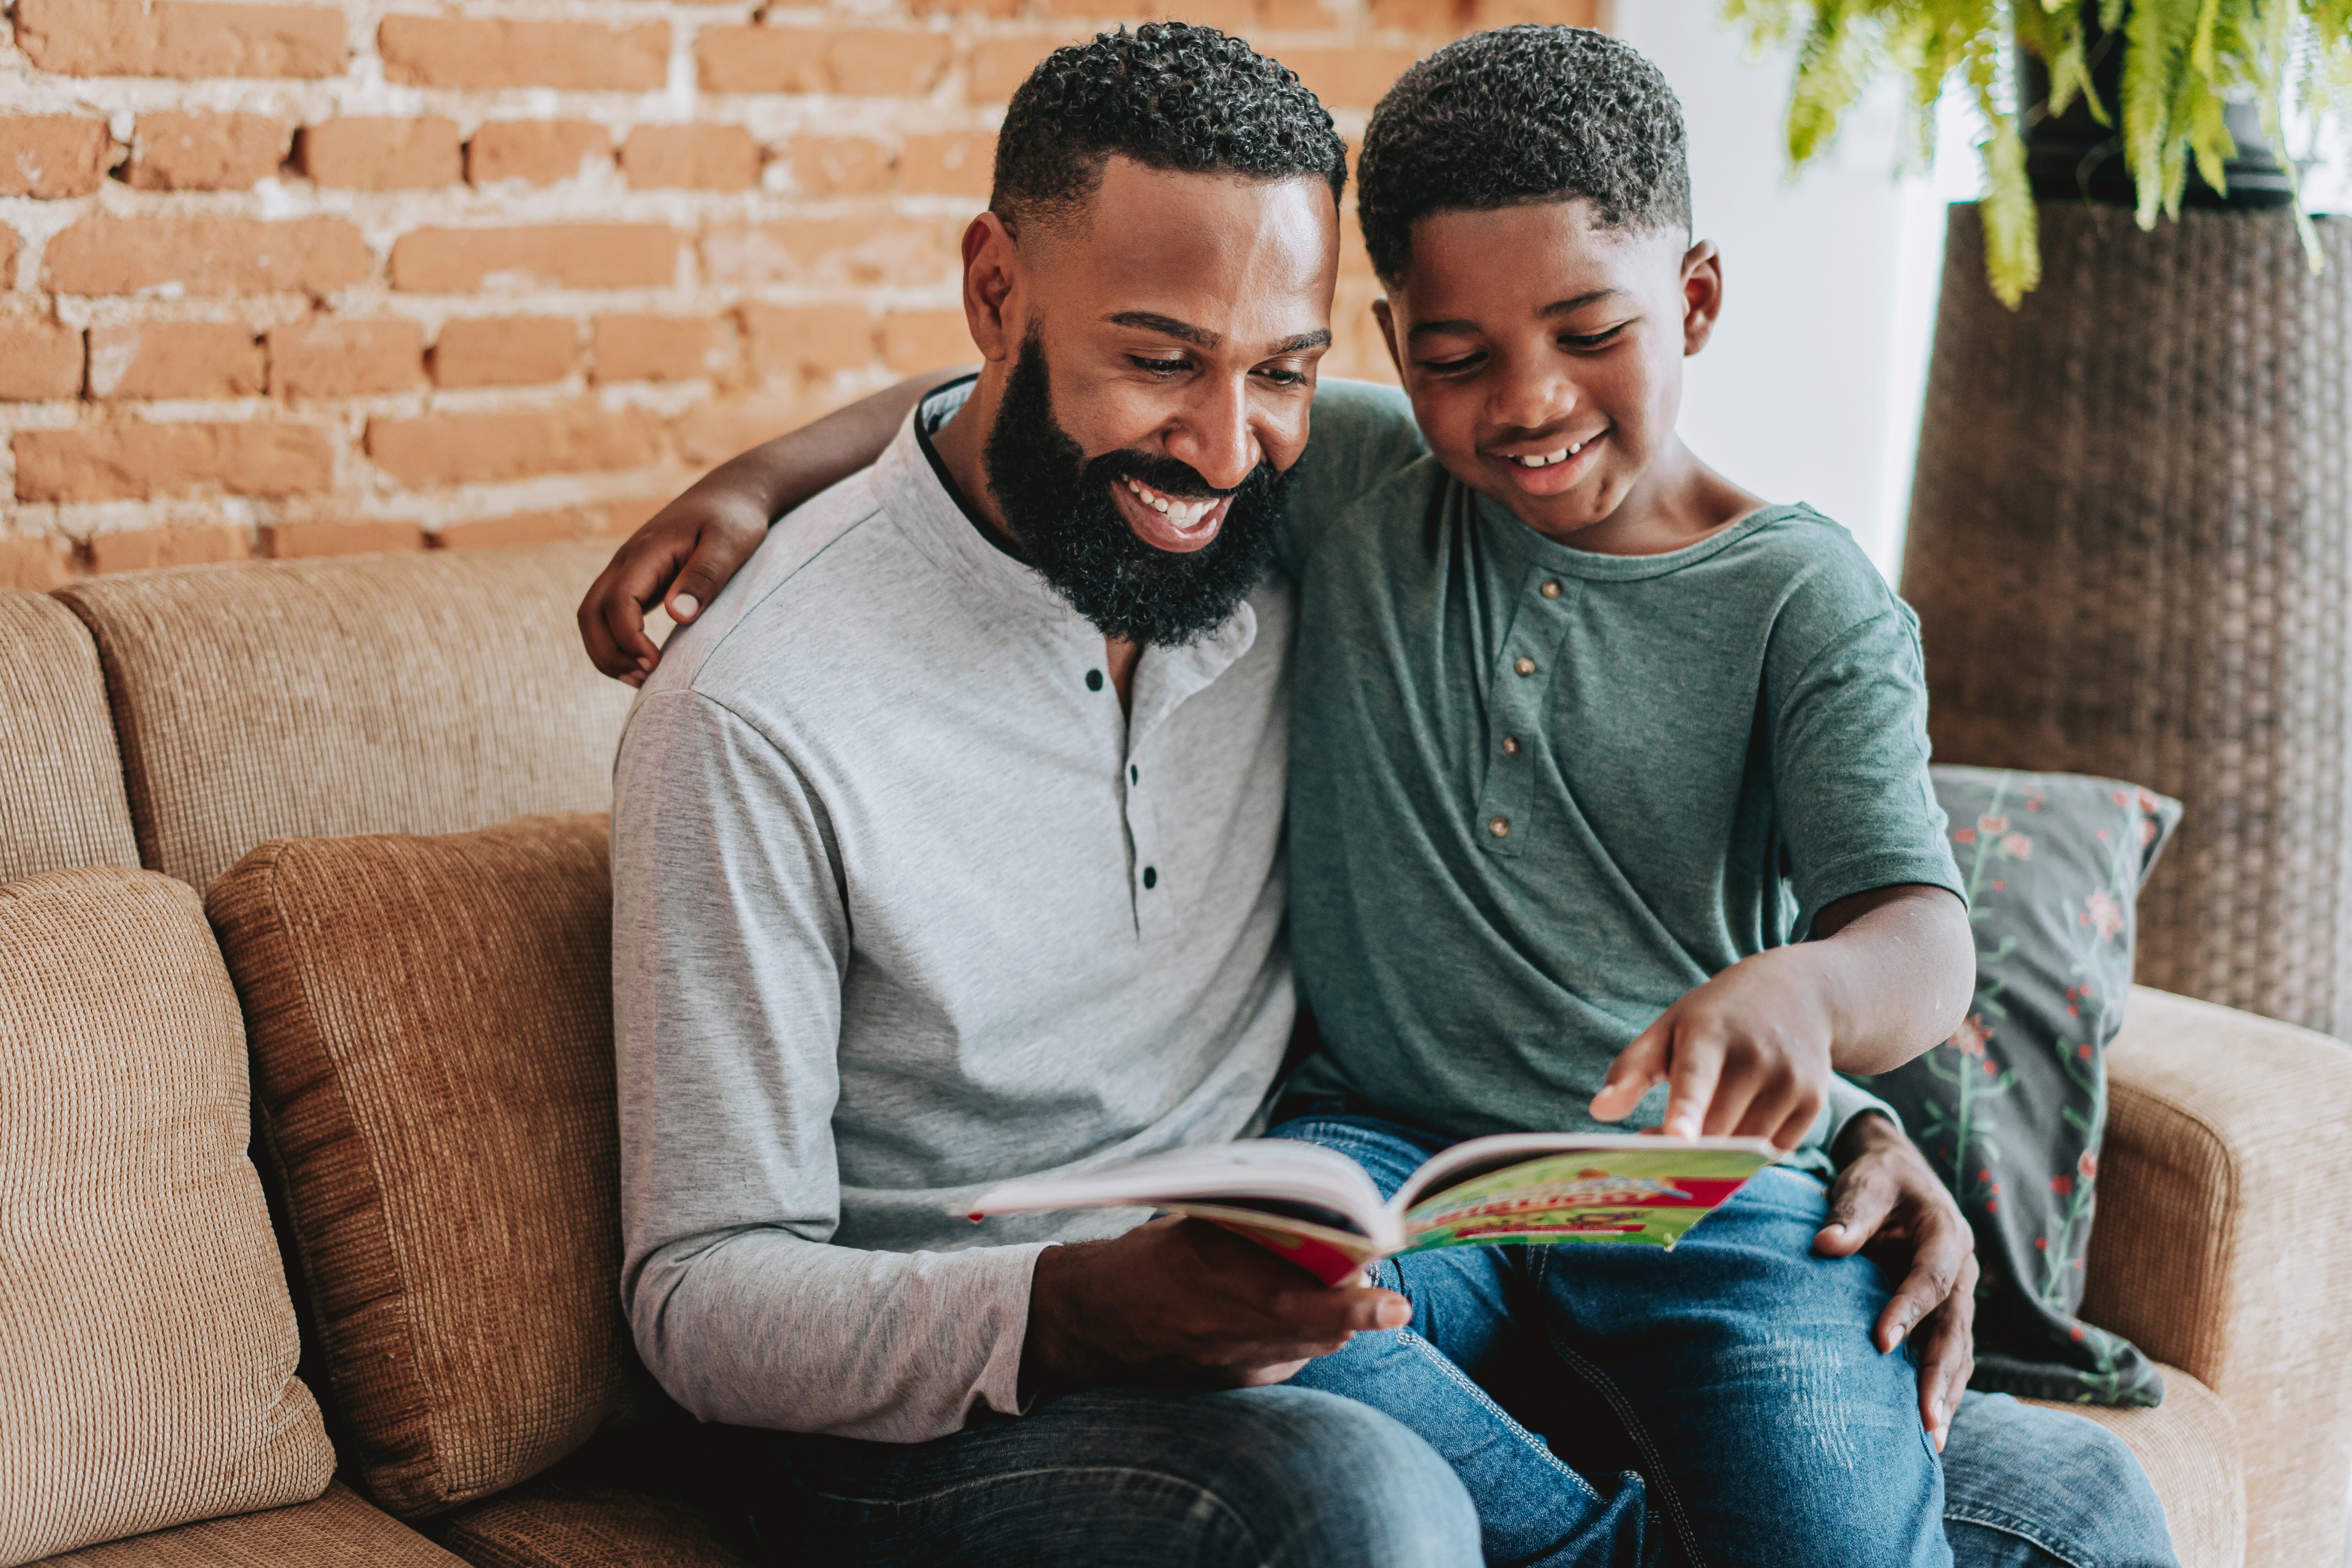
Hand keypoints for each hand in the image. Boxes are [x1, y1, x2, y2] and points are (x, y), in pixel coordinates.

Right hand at [577, 484, 769, 683]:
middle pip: (589, 613)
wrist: (731, 494)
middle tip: (645, 680)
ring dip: (607, 652)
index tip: (656, 665)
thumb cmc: (734, 519)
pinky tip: (643, 664)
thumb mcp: (730, 544)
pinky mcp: (635, 581)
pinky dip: (616, 643)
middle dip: (608, 653)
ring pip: (592, 617)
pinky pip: (608, 616)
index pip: (617, 603)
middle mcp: (626, 561)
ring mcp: (626, 571)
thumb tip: (679, 615)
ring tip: (642, 680)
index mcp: (646, 552)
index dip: (628, 639)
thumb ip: (705, 576)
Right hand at [1021, 1216, 1409, 1399]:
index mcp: (1224, 1291)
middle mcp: (1234, 1338)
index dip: (1359, 1307)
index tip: (1395, 1304)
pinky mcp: (1232, 1385)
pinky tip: (1278, 1313)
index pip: (1311, 1307)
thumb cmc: (1146, 1261)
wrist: (1089, 1322)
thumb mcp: (1197, 1229)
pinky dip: (1298, 1336)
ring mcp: (1234, 1368)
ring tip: (1326, 1285)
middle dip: (1354, 1306)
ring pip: (1310, 1348)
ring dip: (1329, 1319)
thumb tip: (1319, 1223)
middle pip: (1324, 1332)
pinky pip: (1287, 1361)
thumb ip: (1255, 1229)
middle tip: (1367, 1279)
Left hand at [1590, 948, 1832, 1147]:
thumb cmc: (1719, 1016)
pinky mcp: (1815, 1101)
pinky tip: (1742, 1120)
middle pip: (1716, 1130)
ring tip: (1700, 1126)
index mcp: (1710, 1032)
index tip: (1674, 1141)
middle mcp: (1756, 1055)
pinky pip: (1775, 1150)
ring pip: (1745, 1147)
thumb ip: (1632, 1069)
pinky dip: (1752, 1150)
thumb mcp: (1670, 1027)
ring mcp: (1791, 1079)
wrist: (1801, 993)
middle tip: (1655, 1144)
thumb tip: (1599, 1112)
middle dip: (1685, 1150)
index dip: (1685, 1112)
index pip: (1694, 1078)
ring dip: (1718, 1153)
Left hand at [1816, 1111, 1976, 1452]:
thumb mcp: (1866, 1182)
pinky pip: (1950, 1355)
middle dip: (1941, 1375)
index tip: (1880, 1343)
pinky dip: (1942, 1388)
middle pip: (1955, 1328)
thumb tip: (1824, 1245)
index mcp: (1947, 1234)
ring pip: (1959, 1351)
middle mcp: (1961, 1270)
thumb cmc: (1878, 1178)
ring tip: (1933, 1440)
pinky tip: (1929, 1426)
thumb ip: (1850, 1212)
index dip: (1908, 1311)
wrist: (1897, 1174)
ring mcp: (1957, 1295)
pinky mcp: (1944, 1313)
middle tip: (1926, 1420)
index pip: (1930, 1279)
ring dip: (1947, 1394)